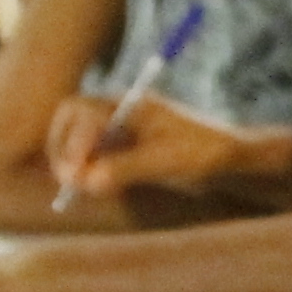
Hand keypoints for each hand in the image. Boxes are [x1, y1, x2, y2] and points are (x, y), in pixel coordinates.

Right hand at [44, 97, 267, 208]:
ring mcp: (120, 129)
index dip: (71, 142)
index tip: (74, 172)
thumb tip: (87, 181)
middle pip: (70, 120)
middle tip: (68, 180)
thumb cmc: (202, 152)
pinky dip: (87, 170)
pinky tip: (98, 188)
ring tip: (81, 187)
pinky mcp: (125, 149)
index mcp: (127, 104)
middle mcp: (119, 112)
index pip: (80, 112)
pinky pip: (93, 155)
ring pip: (80, 139)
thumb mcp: (163, 161)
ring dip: (74, 161)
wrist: (228, 158)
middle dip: (63, 148)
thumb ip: (124, 169)